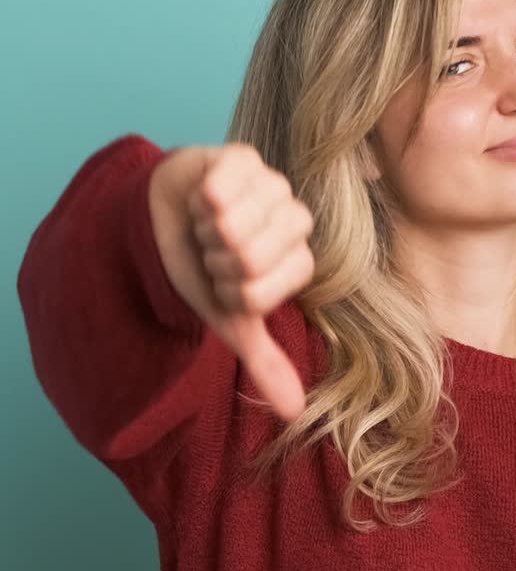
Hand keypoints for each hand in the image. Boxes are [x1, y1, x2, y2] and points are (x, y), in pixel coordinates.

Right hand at [148, 142, 315, 422]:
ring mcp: (274, 186)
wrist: (163, 223)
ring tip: (205, 225)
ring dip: (203, 231)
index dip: (229, 291)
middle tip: (211, 251)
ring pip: (234, 224)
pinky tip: (202, 198)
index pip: (262, 290)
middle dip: (214, 262)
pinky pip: (222, 187)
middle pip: (250, 257)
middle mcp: (294, 221)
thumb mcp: (229, 320)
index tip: (223, 281)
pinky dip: (199, 200)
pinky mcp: (245, 158)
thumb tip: (295, 412)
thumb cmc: (200, 269)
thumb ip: (264, 362)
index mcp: (297, 262)